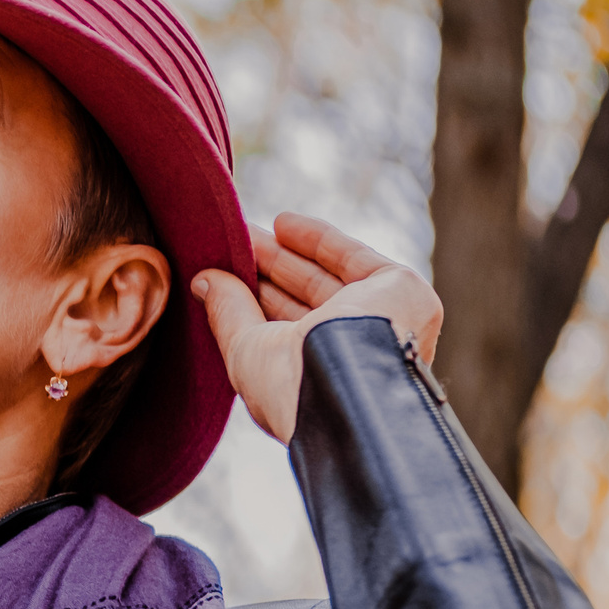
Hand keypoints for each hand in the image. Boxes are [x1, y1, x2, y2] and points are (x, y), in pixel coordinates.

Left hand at [190, 212, 441, 443]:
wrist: (345, 382)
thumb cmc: (289, 385)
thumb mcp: (245, 350)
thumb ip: (229, 313)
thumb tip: (205, 281)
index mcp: (318, 382)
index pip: (282, 334)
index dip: (252, 302)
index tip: (221, 275)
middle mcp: (352, 356)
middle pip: (304, 304)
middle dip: (267, 274)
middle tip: (232, 246)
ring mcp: (380, 324)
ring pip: (328, 279)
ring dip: (287, 254)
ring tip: (246, 232)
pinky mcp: (403, 293)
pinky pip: (356, 258)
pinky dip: (320, 239)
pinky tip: (282, 223)